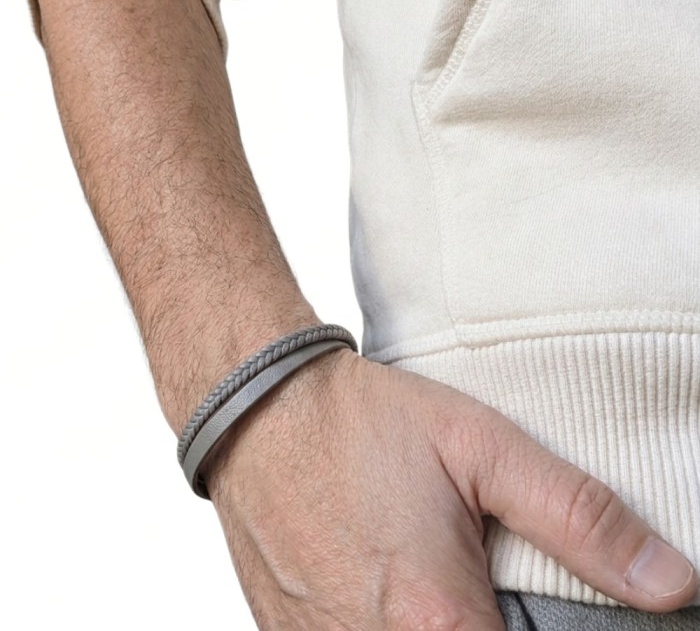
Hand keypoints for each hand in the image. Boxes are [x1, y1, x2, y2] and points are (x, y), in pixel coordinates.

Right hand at [206, 350, 696, 629]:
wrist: (261, 410)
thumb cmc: (363, 423)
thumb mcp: (479, 446)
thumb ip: (577, 518)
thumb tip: (670, 580)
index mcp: (436, 622)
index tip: (528, 608)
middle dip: (488, 627)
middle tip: (475, 585)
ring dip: (429, 627)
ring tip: (424, 578)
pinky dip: (382, 625)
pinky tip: (381, 585)